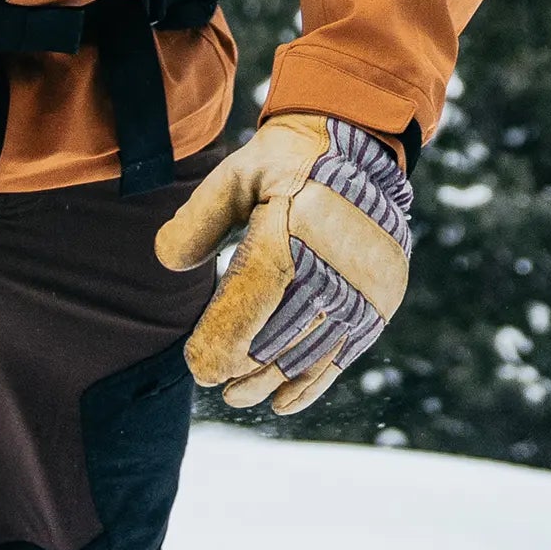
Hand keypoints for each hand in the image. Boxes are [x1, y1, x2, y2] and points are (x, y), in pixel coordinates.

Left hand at [152, 112, 412, 415]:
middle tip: (215, 385)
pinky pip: (346, 350)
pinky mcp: (383, 297)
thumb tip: (167, 261)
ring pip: (312, 350)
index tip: (197, 367)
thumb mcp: (237, 175)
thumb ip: (199, 218)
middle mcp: (337, 260)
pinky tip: (284, 402)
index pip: (252, 302)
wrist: (360, 147)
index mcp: (296, 228)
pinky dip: (314, 381)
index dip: (222, 342)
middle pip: (282, 334)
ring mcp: (366, 283)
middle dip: (244, 370)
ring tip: (240, 396)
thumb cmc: (284, 163)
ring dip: (273, 380)